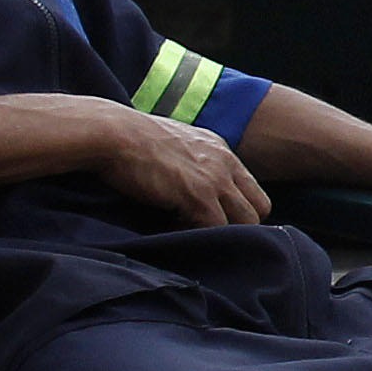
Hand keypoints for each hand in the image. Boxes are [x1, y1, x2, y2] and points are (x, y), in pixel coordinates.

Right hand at [84, 103, 271, 226]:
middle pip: (259, 209)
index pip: (252, 190)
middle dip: (238, 226)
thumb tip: (187, 189)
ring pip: (245, 223)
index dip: (237, 211)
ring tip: (191, 234)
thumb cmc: (131, 140)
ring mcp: (215, 179)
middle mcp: (225, 163)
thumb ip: (192, 163)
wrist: (112, 133)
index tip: (213, 220)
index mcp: (221, 151)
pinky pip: (215, 229)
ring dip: (221, 234)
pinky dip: (198, 237)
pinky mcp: (198, 195)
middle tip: (207, 233)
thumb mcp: (175, 145)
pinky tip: (174, 231)